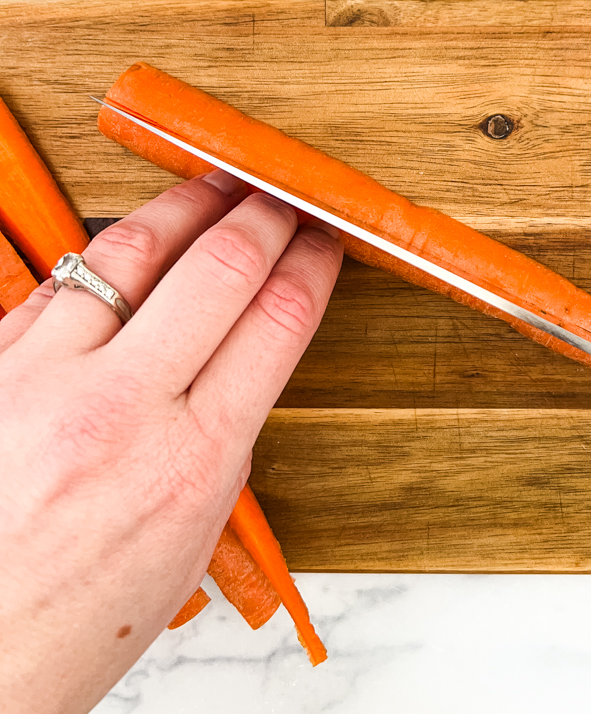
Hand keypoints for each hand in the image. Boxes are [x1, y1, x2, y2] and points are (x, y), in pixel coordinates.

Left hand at [0, 172, 341, 713]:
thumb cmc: (75, 625)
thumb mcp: (190, 544)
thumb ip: (218, 441)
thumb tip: (237, 359)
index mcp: (191, 462)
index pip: (277, 320)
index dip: (310, 265)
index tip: (323, 244)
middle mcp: (120, 411)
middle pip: (220, 269)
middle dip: (264, 218)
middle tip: (282, 196)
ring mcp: (46, 382)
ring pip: (132, 251)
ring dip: (186, 207)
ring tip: (215, 185)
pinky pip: (60, 284)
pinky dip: (106, 254)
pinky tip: (132, 238)